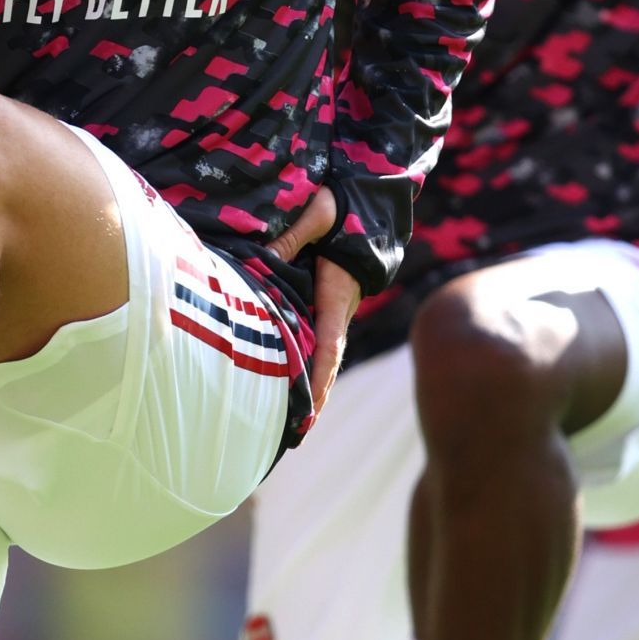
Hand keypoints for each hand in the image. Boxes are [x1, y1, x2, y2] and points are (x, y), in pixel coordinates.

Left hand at [268, 187, 357, 414]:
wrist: (361, 208)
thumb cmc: (341, 210)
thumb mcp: (320, 214)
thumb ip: (298, 230)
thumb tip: (277, 242)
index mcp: (336, 295)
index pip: (329, 343)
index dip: (319, 375)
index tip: (311, 405)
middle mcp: (336, 310)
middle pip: (325, 362)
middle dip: (315, 396)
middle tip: (297, 431)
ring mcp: (328, 311)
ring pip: (318, 356)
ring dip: (309, 387)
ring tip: (291, 424)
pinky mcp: (319, 307)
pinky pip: (310, 341)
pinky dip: (303, 366)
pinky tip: (285, 386)